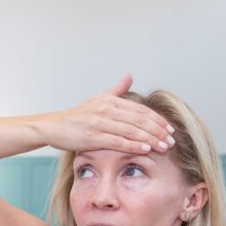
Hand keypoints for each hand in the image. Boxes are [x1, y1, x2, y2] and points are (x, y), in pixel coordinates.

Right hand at [39, 74, 174, 154]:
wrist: (53, 126)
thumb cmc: (76, 116)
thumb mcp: (97, 99)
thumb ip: (115, 90)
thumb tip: (129, 76)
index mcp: (110, 100)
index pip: (140, 110)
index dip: (157, 119)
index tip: (170, 129)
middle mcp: (106, 109)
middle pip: (139, 120)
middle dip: (158, 130)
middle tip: (172, 140)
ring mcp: (99, 123)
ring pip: (131, 131)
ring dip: (150, 139)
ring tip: (164, 147)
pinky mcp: (92, 137)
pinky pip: (117, 142)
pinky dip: (133, 145)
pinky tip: (145, 149)